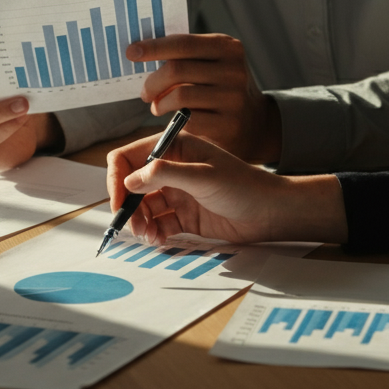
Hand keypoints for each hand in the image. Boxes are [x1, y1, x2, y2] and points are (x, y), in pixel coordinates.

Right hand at [106, 133, 346, 245]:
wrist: (271, 213)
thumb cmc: (243, 186)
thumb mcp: (203, 176)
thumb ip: (165, 174)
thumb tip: (130, 180)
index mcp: (174, 148)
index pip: (129, 157)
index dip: (117, 179)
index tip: (119, 203)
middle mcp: (172, 168)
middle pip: (132, 185)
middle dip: (128, 206)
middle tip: (134, 227)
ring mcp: (177, 192)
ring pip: (143, 207)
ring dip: (139, 222)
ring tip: (149, 236)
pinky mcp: (185, 215)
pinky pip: (158, 224)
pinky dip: (153, 233)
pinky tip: (158, 240)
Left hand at [128, 34, 281, 163]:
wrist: (254, 122)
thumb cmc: (221, 89)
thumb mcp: (213, 64)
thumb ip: (186, 56)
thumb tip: (141, 51)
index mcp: (227, 47)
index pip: (183, 43)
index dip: (153, 47)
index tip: (131, 52)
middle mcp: (234, 70)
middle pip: (177, 70)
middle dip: (152, 82)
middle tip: (144, 92)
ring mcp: (233, 98)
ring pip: (180, 96)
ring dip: (160, 103)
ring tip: (157, 106)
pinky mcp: (229, 124)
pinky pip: (189, 119)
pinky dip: (174, 119)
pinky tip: (174, 119)